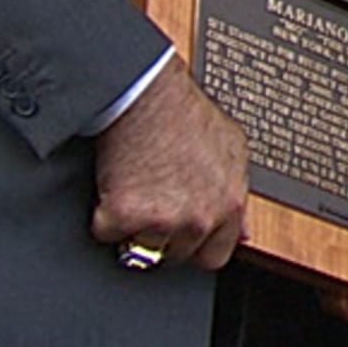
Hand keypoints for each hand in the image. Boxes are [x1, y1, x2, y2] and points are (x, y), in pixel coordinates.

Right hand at [91, 66, 247, 269]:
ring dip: (132, 228)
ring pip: (141, 250)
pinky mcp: (125, 215)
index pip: (216, 254)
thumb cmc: (184, 111)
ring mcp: (163, 221)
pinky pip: (106, 232)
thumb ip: (237, 192)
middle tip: (152, 202)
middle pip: (177, 255)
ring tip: (133, 189)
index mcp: (229, 204)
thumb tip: (245, 232)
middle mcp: (200, 218)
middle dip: (163, 236)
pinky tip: (112, 185)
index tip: (181, 233)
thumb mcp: (232, 148)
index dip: (195, 244)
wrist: (144, 91)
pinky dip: (102, 214)